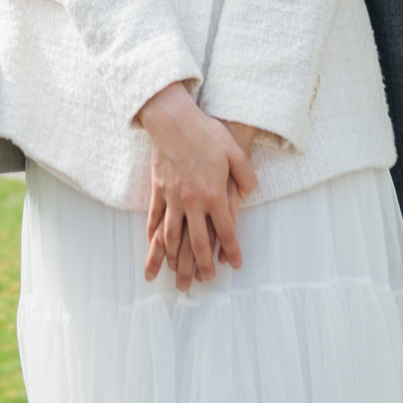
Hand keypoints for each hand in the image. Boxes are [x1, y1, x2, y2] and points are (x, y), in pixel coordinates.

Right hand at [136, 83, 258, 291]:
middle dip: (201, 265)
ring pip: (171, 237)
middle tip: (204, 282)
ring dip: (173, 260)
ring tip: (174, 276)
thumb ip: (245, 176)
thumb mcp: (235, 152)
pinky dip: (153, 237)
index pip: (225, 230)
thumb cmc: (206, 133)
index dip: (232, 250)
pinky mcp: (157, 190)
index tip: (235, 265)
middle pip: (196, 242)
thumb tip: (248, 193)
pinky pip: (154, 219)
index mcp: (214, 194)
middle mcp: (192, 202)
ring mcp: (172, 197)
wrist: (173, 120)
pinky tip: (154, 249)